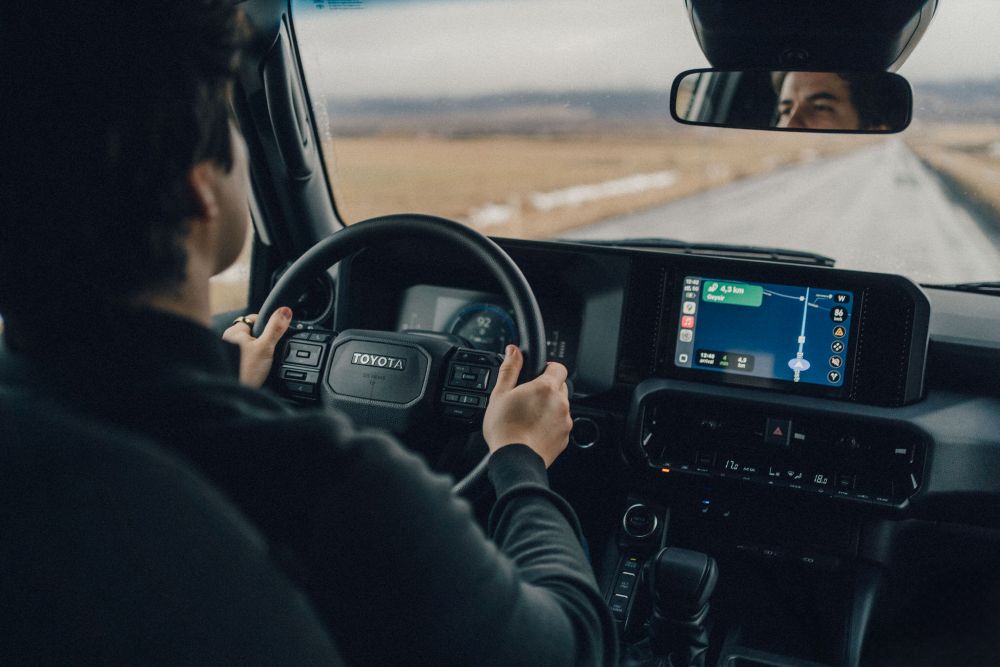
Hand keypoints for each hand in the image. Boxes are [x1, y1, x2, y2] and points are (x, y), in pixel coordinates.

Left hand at [222, 307, 292, 386]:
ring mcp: (229, 352)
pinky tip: (256, 370)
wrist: (236, 394)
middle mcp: (228, 339)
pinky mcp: (233, 363)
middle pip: (253, 332)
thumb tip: (285, 311)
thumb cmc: (245, 372)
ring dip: (258, 352)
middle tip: (268, 352)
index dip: (267, 325)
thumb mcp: (266, 347)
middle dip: (263, 340)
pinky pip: (246, 357)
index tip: (273, 336)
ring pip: (250, 346)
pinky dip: (253, 362)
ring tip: (261, 363)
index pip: (254, 318)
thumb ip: (276, 328)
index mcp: (234, 331)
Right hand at [482, 345, 571, 467]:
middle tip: (528, 398)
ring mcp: (565, 421)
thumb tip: (513, 350)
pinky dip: (551, 424)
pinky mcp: (565, 437)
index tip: (537, 375)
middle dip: (547, 388)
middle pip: (561, 386)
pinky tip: (534, 430)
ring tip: (528, 417)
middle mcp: (560, 402)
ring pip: (561, 406)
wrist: (514, 460)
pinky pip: (560, 424)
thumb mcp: (500, 393)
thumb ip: (510, 368)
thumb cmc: (505, 428)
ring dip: (549, 407)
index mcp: (546, 387)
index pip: (558, 367)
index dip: (548, 368)